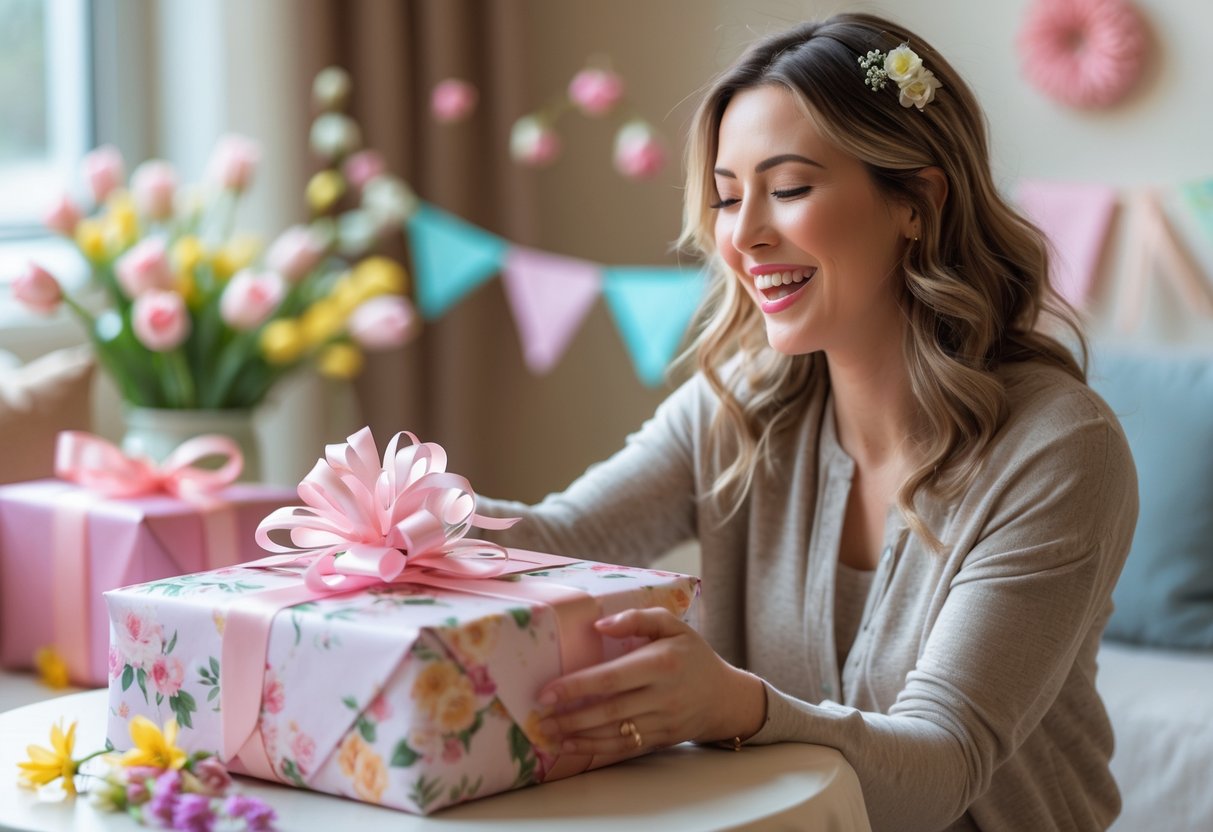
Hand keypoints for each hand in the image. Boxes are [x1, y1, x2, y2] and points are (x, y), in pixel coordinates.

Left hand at [535, 607, 765, 754]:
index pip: (612, 677)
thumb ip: (637, 618)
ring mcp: (662, 721)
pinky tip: (571, 746)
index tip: (548, 691)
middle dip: (570, 716)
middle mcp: (663, 695)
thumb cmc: (692, 654)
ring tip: (547, 734)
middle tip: (538, 717)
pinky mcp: (660, 738)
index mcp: (663, 662)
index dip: (578, 686)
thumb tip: (599, 625)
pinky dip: (595, 749)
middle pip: (609, 709)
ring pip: (614, 733)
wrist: (724, 696)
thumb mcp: (672, 625)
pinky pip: (623, 747)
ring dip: (577, 736)